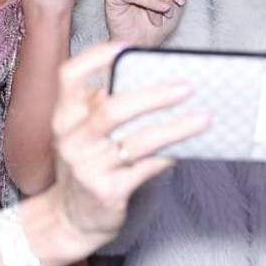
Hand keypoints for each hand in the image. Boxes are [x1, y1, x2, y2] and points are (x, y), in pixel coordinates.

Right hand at [46, 43, 210, 252]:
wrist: (69, 219)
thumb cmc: (84, 167)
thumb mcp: (82, 135)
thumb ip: (102, 108)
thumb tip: (152, 83)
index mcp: (63, 117)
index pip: (69, 77)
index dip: (95, 58)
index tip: (125, 47)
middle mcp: (70, 139)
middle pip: (111, 108)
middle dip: (152, 96)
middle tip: (185, 87)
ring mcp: (86, 167)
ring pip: (136, 141)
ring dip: (174, 128)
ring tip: (202, 119)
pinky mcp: (106, 192)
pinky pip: (145, 169)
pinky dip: (168, 157)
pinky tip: (186, 149)